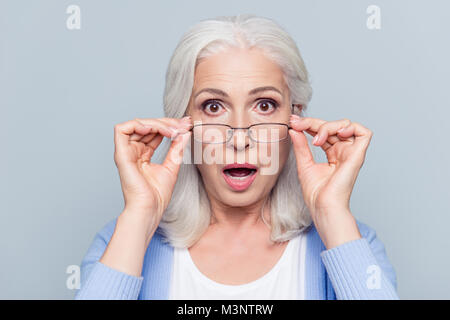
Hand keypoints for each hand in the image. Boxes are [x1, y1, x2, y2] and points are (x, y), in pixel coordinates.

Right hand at [114, 116, 191, 221]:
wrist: (150, 209)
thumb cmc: (157, 195)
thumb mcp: (172, 165)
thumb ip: (177, 148)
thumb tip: (185, 132)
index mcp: (142, 154)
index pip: (154, 131)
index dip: (170, 125)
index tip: (187, 125)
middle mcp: (133, 151)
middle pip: (147, 125)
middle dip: (167, 122)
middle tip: (184, 125)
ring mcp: (126, 152)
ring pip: (136, 124)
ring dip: (156, 123)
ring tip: (173, 130)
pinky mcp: (121, 155)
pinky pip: (122, 130)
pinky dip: (138, 124)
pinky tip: (154, 129)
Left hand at [288, 115, 372, 247]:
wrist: (322, 206)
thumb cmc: (315, 192)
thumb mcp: (304, 163)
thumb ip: (301, 145)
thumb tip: (294, 129)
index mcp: (332, 153)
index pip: (322, 131)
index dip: (308, 124)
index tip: (293, 123)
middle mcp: (343, 151)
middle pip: (332, 126)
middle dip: (313, 122)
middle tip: (297, 124)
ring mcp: (351, 153)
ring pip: (345, 125)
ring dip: (328, 126)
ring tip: (315, 139)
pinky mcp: (357, 156)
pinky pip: (364, 133)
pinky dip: (350, 127)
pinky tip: (335, 134)